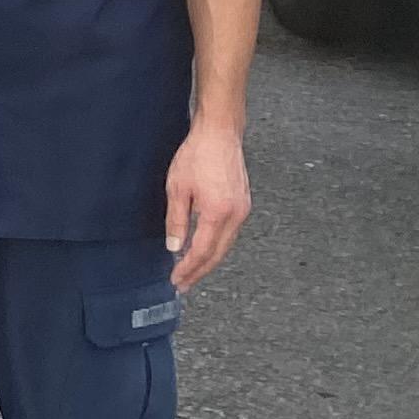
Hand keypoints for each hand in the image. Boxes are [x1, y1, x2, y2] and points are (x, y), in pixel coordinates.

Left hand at [163, 119, 251, 290]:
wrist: (220, 134)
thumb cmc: (197, 156)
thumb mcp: (177, 188)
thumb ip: (176, 221)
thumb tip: (174, 246)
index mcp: (218, 213)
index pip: (202, 251)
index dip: (188, 268)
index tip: (177, 280)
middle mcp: (236, 216)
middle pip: (217, 253)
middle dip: (200, 271)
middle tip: (183, 283)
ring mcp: (243, 210)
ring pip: (226, 245)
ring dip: (209, 260)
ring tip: (192, 270)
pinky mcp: (244, 204)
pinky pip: (230, 233)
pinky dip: (217, 245)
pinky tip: (205, 248)